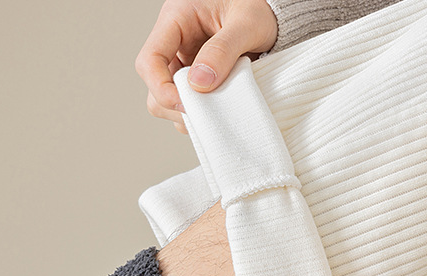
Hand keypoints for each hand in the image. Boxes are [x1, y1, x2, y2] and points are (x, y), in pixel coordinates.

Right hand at [136, 0, 277, 132]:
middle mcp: (174, 44)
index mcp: (177, 19)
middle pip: (154, 88)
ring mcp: (183, 65)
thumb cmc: (261, 6)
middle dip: (175, 106)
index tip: (184, 103)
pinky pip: (187, 106)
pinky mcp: (194, 81)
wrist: (277, 15)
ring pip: (167, 103)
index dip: (160, 87)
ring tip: (218, 106)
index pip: (150, 60)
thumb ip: (223, 50)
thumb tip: (199, 83)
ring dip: (190, 113)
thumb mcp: (247, 22)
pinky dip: (201, 114)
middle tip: (205, 111)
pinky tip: (220, 105)